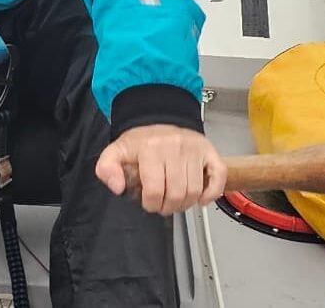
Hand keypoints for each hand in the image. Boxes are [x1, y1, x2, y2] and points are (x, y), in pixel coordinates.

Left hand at [95, 124, 226, 214]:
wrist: (159, 118)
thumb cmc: (141, 141)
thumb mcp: (116, 152)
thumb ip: (106, 169)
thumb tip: (116, 186)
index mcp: (151, 148)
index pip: (155, 190)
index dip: (151, 204)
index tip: (149, 202)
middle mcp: (174, 147)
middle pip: (178, 193)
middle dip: (169, 207)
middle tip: (163, 204)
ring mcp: (194, 149)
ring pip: (195, 190)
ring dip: (186, 203)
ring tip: (177, 200)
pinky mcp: (209, 151)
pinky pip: (218, 176)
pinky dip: (212, 192)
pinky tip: (201, 198)